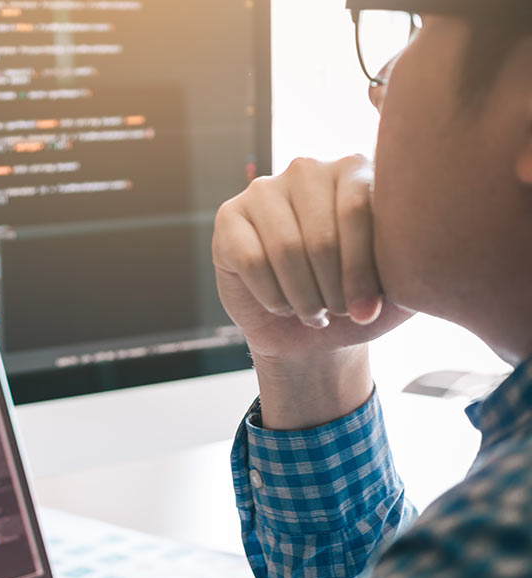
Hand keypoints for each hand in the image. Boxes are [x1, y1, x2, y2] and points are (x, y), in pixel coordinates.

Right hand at [212, 155, 412, 428]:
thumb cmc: (360, 300)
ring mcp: (264, 189)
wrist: (309, 332)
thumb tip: (425, 243)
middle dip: (333, 288)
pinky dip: (272, 297)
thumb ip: (418, 253)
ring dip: (303, 297)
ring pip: (286, 250)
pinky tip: (283, 305)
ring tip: (315, 313)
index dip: (362, 270)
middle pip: (321, 234)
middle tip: (339, 312)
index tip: (368, 312)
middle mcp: (310, 169)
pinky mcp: (229, 217)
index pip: (359, 210)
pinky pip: (251, 260)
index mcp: (358, 170)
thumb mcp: (402, 281)